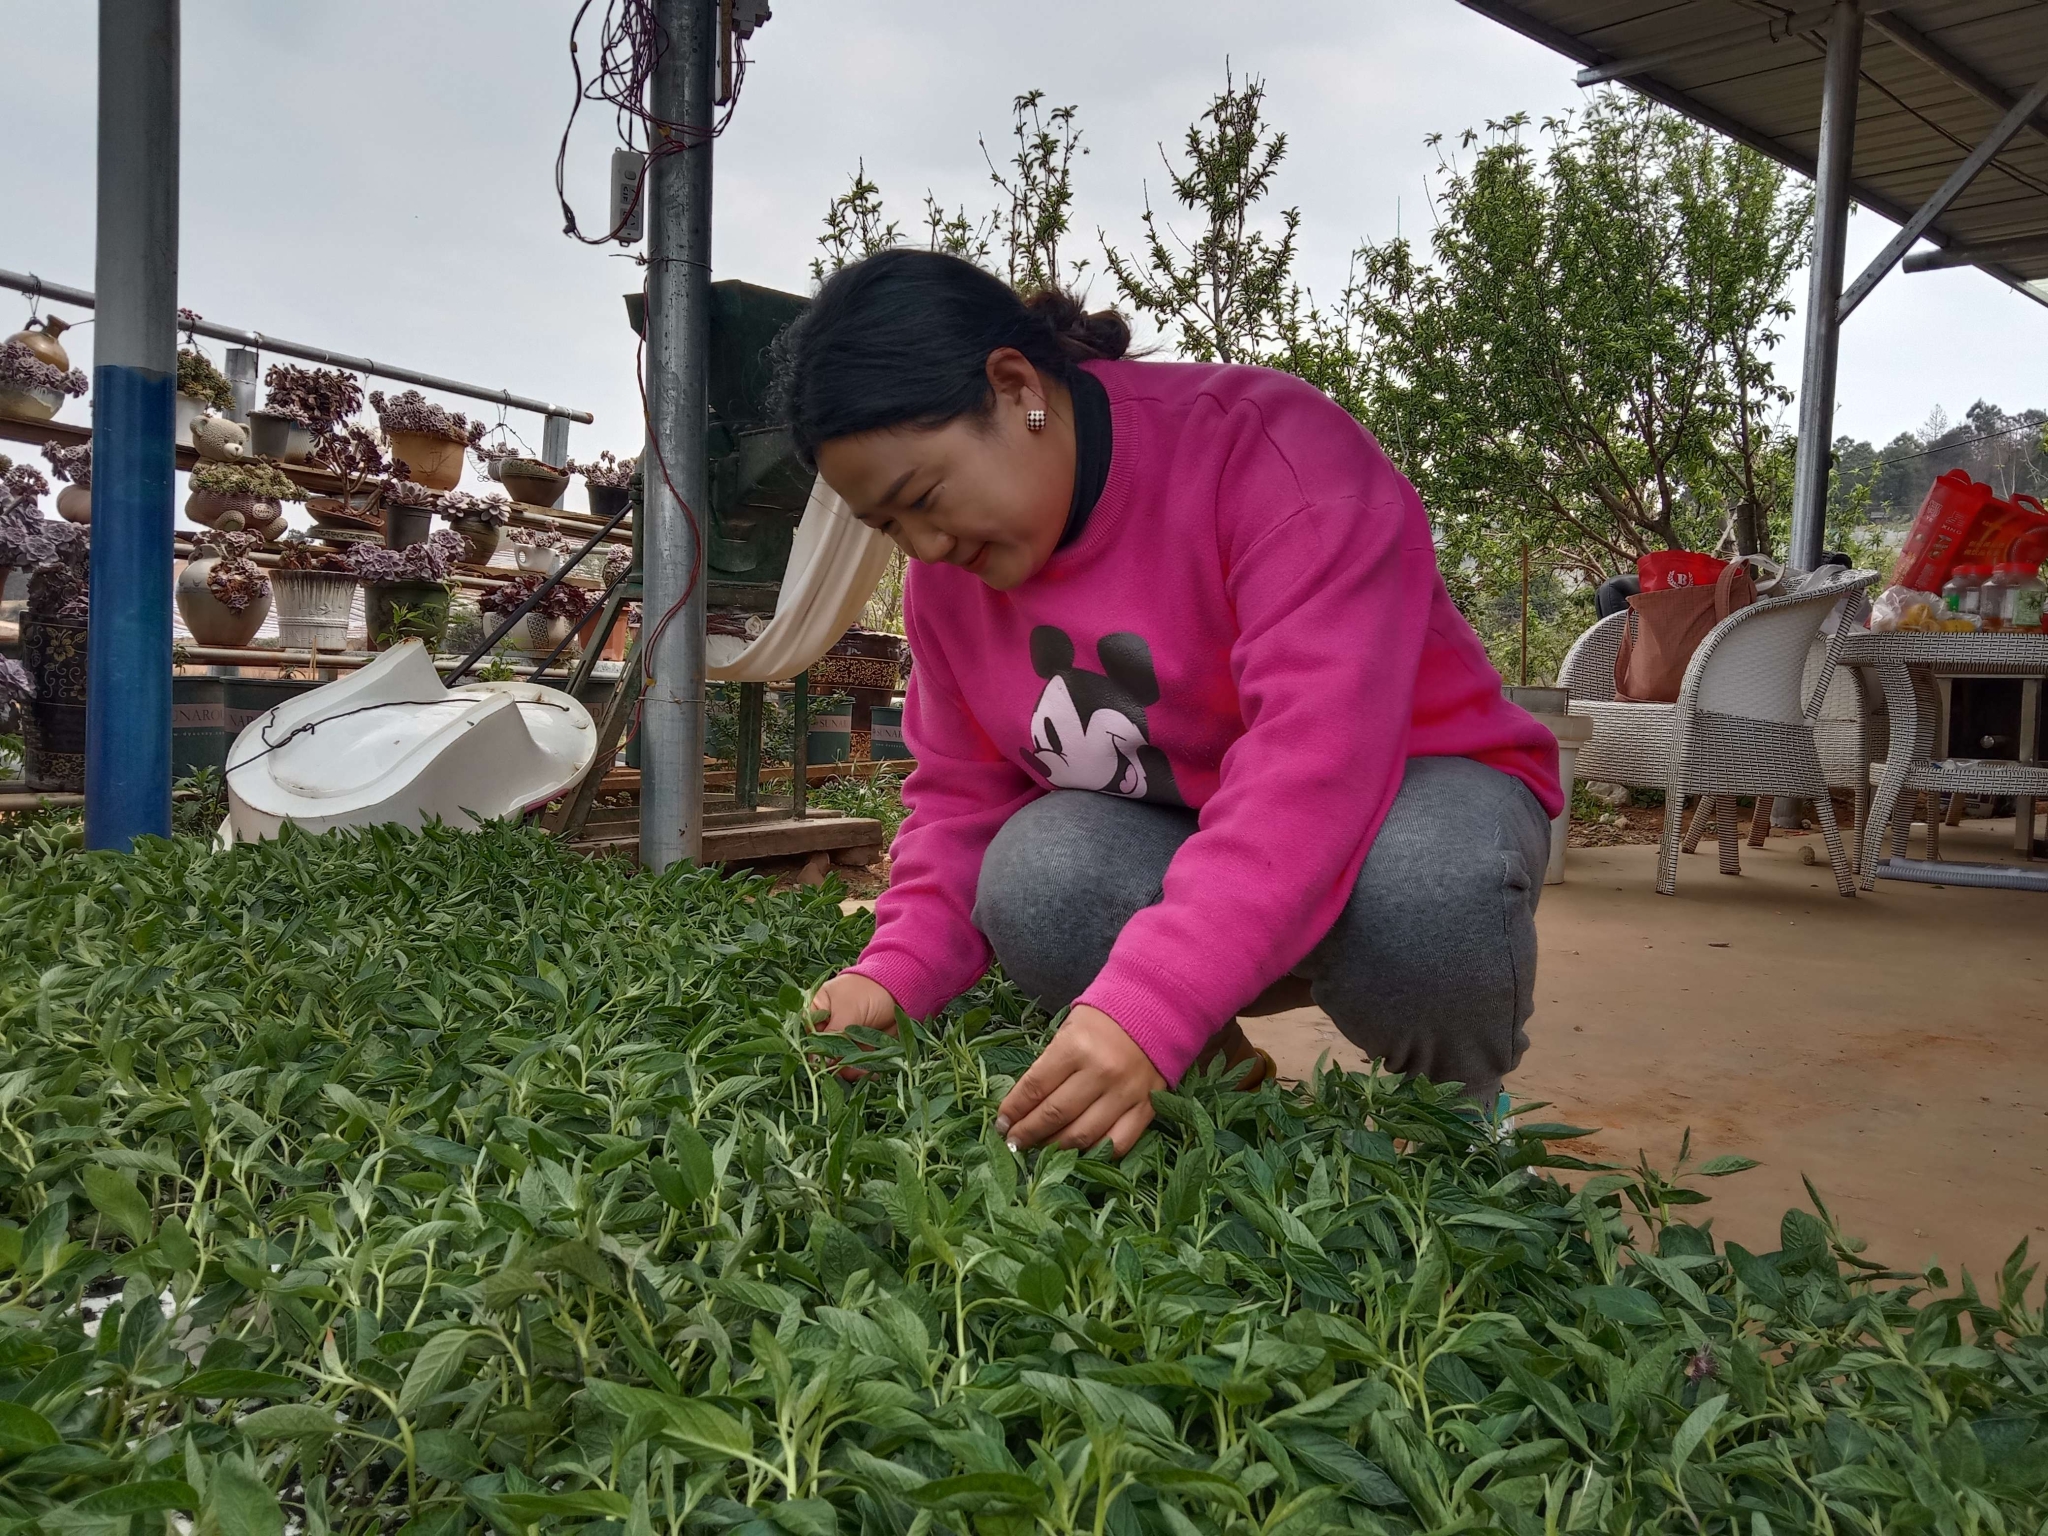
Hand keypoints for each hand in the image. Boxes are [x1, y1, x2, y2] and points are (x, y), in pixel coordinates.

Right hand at [811, 972, 899, 1077]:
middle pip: (822, 1052)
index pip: (806, 1035)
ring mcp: (844, 1038)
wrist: (899, 990)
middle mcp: (827, 1026)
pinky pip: (857, 1064)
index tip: (822, 1064)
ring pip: (840, 1062)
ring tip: (863, 1071)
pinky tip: (872, 1072)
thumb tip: (817, 1061)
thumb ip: (832, 1035)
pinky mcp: (860, 1047)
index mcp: (816, 1010)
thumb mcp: (848, 1010)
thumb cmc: (869, 990)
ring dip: (850, 1070)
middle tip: (845, 1071)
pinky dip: (863, 1070)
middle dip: (833, 1064)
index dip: (812, 1051)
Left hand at [995, 1005, 1164, 1157]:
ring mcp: (1126, 1093)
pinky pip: (1118, 1143)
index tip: (1001, 1124)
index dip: (1013, 1110)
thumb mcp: (1068, 1031)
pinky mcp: (1147, 1108)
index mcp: (1076, 1047)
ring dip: (1055, 1148)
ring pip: (1083, 1135)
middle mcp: (1101, 1072)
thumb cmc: (1103, 1020)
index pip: (1034, 1087)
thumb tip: (1023, 1106)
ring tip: (1039, 1149)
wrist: (1156, 1011)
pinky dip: (1094, 1153)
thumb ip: (1048, 1066)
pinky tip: (1078, 1152)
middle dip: (1028, 1133)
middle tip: (1014, 1142)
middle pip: (1055, 1115)